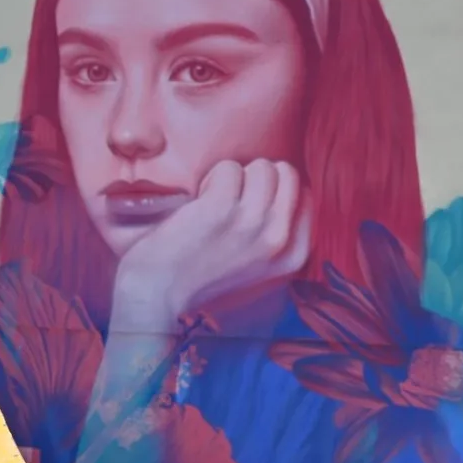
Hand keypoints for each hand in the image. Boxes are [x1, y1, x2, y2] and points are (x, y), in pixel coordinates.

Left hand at [111, 159, 312, 334]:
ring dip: (234, 175)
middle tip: (230, 200)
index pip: (306, 196)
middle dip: (257, 177)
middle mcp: (278, 240)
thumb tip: (281, 187)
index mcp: (292, 256)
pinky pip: (228, 168)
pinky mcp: (221, 209)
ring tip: (213, 201)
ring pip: (261, 166)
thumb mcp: (255, 266)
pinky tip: (198, 201)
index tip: (248, 208)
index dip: (275, 190)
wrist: (157, 295)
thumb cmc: (199, 277)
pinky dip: (212, 177)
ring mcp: (252, 223)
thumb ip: (274, 234)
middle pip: (286, 174)